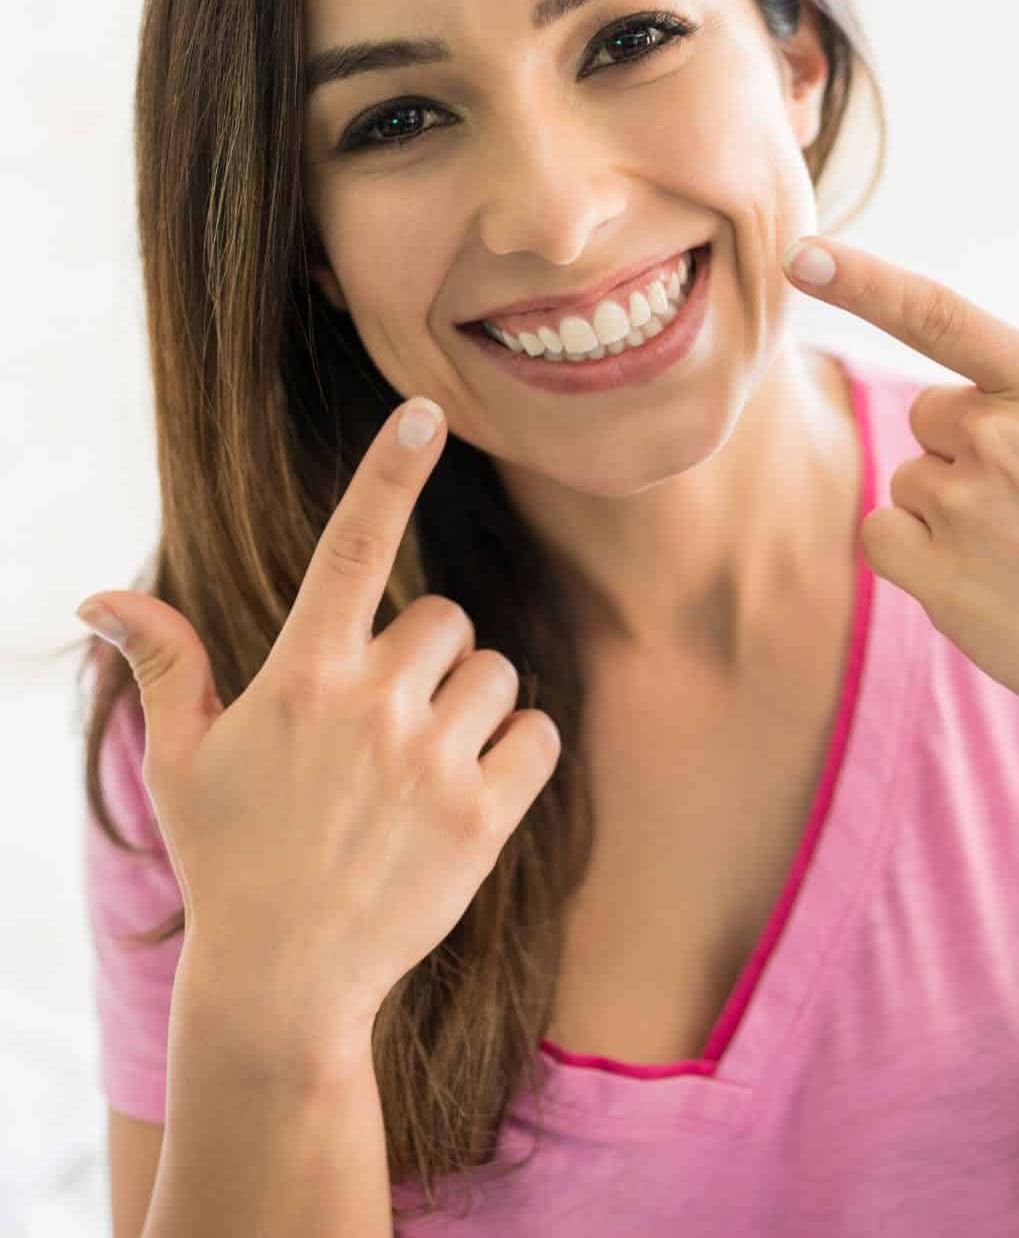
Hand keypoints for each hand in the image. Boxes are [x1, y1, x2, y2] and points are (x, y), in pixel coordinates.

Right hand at [74, 397, 561, 1066]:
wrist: (285, 984)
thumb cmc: (229, 858)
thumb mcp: (181, 760)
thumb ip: (163, 663)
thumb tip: (99, 599)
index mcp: (300, 678)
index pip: (350, 548)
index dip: (387, 472)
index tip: (425, 412)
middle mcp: (372, 708)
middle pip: (444, 618)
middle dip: (425, 656)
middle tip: (384, 720)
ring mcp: (432, 764)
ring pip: (497, 672)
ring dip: (471, 702)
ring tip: (418, 763)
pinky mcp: (485, 819)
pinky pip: (540, 735)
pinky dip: (518, 749)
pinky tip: (470, 785)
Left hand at [783, 239, 1018, 754]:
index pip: (939, 317)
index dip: (860, 281)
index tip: (796, 255)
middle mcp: (1006, 438)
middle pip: (930, 414)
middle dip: (968, 449)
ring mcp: (967, 507)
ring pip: (909, 477)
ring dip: (948, 509)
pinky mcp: (934, 570)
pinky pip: (881, 533)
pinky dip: (914, 556)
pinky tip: (980, 579)